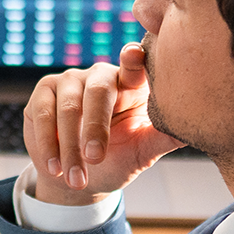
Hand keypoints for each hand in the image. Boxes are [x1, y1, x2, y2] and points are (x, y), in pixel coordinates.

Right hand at [23, 42, 183, 203]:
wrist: (77, 177)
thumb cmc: (117, 160)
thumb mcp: (143, 152)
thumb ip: (162, 138)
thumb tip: (191, 131)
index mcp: (131, 85)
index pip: (134, 68)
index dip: (134, 61)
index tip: (134, 54)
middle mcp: (100, 76)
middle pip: (97, 92)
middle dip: (95, 128)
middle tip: (95, 158)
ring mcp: (70, 81)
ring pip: (68, 108)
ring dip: (70, 147)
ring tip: (77, 179)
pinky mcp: (43, 91)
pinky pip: (42, 114)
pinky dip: (47, 144)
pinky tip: (54, 167)